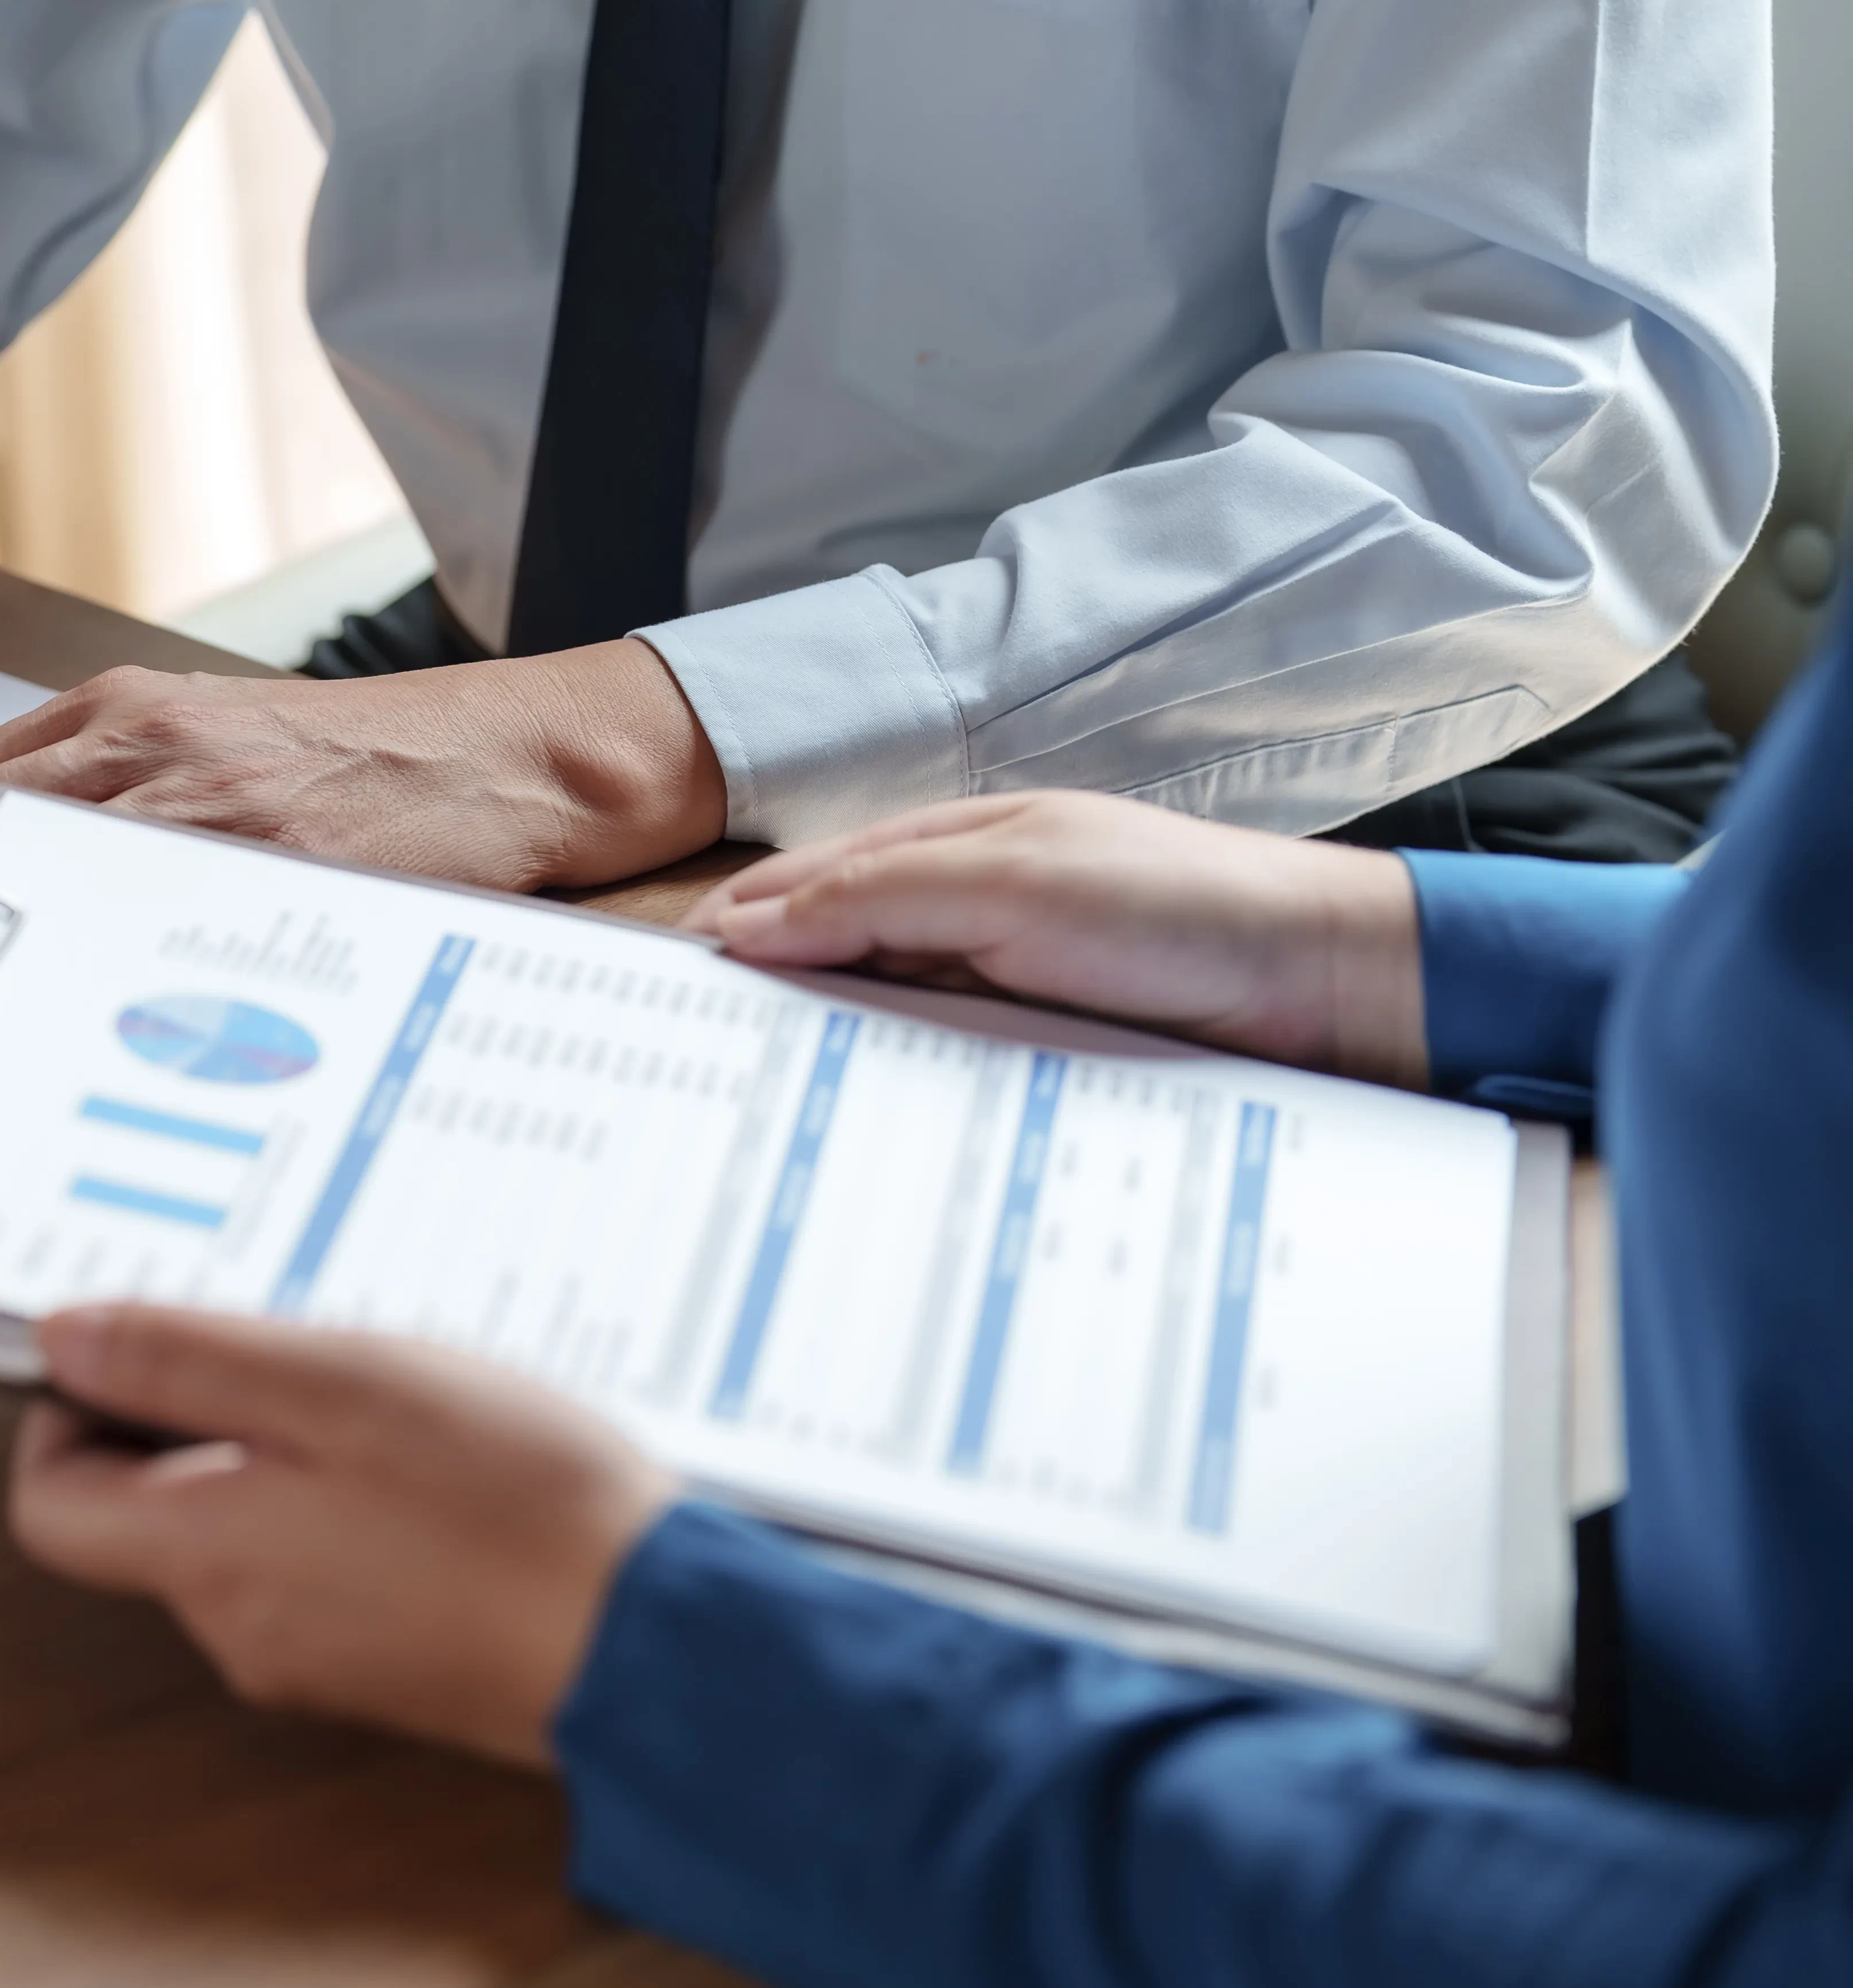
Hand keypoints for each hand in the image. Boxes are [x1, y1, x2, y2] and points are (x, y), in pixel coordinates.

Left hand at [0, 639, 727, 1002]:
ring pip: (28, 877)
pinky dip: (71, 988)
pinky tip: (39, 1045)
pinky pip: (143, 932)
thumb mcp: (222, 753)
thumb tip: (3, 906)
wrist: (518, 755)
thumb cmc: (372, 770)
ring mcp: (206, 802)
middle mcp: (146, 742)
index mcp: (123, 712)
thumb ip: (118, 804)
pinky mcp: (272, 863)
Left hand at [10, 1304, 677, 1770]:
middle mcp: (236, 1628)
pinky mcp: (385, 1670)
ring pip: (242, 1535)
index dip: (69, 1412)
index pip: (48, 1502)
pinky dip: (351, 1509)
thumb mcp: (338, 1383)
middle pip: (144, 1514)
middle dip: (202, 1419)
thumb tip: (62, 1341)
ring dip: (290, 1459)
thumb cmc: (515, 1506)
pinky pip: (321, 1570)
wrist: (664, 1643)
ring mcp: (313, 1661)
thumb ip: (185, 1361)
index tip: (147, 1348)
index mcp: (203, 1555)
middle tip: (310, 1361)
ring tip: (395, 1414)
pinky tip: (440, 1473)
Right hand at [687, 792, 1427, 1086]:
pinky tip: (852, 1138)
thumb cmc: (1185, 906)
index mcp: (950, 849)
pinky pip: (937, 1084)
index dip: (733, 932)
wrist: (1327, 990)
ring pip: (876, 1030)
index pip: (806, 889)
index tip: (659, 991)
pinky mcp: (1035, 1062)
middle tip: (679, 1071)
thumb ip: (879, 894)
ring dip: (823, 1065)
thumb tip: (746, 925)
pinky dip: (891, 1103)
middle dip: (759, 1008)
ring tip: (743, 1120)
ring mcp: (999, 993)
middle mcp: (966, 919)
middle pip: (829, 964)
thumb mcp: (1014, 878)